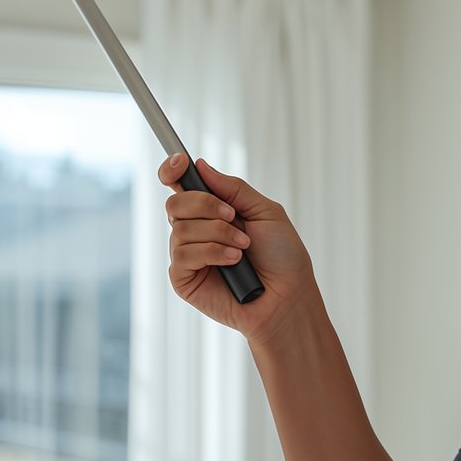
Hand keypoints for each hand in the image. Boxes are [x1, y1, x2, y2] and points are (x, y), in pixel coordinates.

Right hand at [157, 152, 314, 342]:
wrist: (287, 297)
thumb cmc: (282, 258)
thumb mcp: (266, 212)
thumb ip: (233, 188)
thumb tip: (200, 166)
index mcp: (213, 211)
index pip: (181, 185)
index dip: (173, 170)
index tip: (181, 163)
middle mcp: (196, 230)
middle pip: (175, 202)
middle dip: (206, 206)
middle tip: (233, 218)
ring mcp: (188, 255)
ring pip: (180, 228)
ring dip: (217, 234)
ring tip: (242, 249)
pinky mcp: (183, 279)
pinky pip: (182, 254)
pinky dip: (211, 253)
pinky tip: (232, 262)